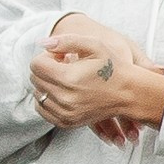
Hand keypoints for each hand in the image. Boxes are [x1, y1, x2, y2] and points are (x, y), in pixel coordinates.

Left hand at [30, 22, 163, 142]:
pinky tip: (63, 91)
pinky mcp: (66, 122)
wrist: (129, 93)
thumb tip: (41, 43)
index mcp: (68, 77)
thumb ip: (66, 41)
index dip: (47, 56)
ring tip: (66, 79)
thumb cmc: (113, 67)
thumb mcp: (94, 45)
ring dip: (47, 84)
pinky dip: (48, 99)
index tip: (61, 56)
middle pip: (35, 79)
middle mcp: (64, 98)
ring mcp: (65, 112)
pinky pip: (42, 110)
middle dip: (46, 69)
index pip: (36, 65)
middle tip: (64, 66)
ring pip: (37, 94)